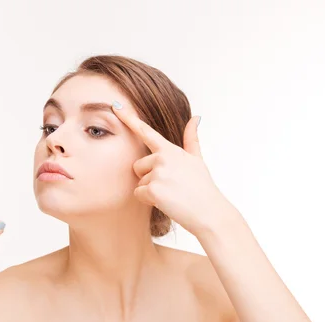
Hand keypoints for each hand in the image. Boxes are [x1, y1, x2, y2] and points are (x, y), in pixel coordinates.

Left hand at [112, 103, 233, 235]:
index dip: (129, 118)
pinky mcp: (153, 189)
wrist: (209, 211)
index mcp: (170, 150)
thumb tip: (196, 118)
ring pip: (139, 182)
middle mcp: (163, 158)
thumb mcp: (197, 159)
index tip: (115, 107)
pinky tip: (166, 202)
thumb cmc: (202, 187)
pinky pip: (139, 194)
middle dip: (149, 178)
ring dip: (150, 191)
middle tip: (170, 186)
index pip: (146, 131)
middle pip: (138, 166)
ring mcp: (158, 173)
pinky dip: (149, 201)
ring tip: (170, 194)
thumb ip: (191, 139)